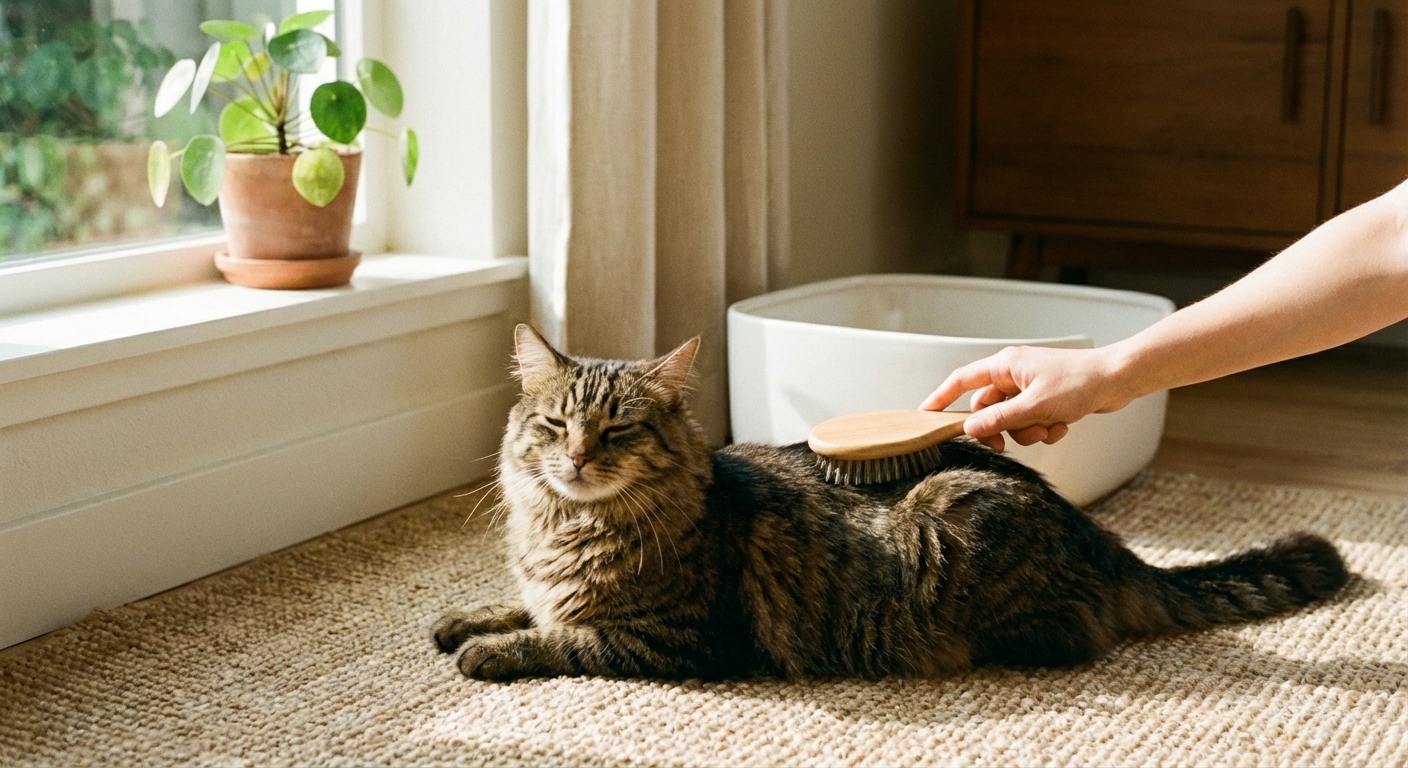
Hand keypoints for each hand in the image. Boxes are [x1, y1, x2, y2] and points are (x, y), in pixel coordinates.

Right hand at [920, 345, 1134, 451]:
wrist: (1119, 379)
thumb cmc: (1080, 382)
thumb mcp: (1034, 406)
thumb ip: (999, 419)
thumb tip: (969, 429)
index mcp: (1006, 365)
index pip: (962, 381)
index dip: (941, 398)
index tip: (926, 415)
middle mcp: (1015, 374)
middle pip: (988, 408)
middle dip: (999, 428)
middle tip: (1003, 446)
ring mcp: (1031, 387)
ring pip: (1011, 419)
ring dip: (1027, 431)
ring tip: (1049, 428)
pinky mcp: (1046, 399)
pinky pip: (1031, 421)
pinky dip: (1044, 428)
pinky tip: (1063, 426)